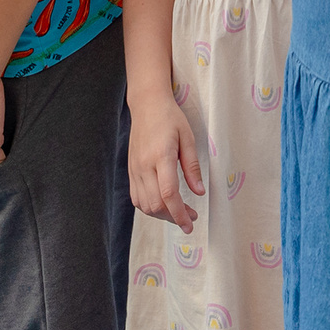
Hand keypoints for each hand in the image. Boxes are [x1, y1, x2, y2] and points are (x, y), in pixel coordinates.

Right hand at [127, 95, 203, 230]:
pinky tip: (163, 203)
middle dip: (173, 217)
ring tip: (178, 211)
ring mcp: (134, 169)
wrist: (146, 105)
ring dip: (161, 214)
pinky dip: (149, 207)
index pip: (168, 194)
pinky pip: (136, 197)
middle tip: (190, 216)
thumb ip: (192, 167)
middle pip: (155, 204)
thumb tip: (199, 192)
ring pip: (144, 205)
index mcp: (161, 156)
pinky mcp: (130, 170)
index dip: (179, 214)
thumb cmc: (170, 118)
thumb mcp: (188, 138)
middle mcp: (144, 165)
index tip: (190, 225)